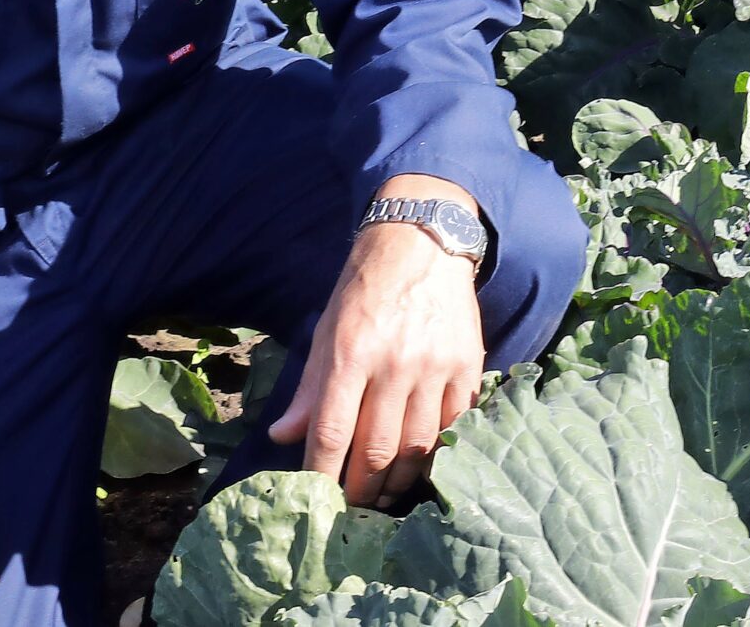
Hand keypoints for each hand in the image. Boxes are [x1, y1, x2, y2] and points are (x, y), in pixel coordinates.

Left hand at [268, 176, 485, 506]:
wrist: (423, 242)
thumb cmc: (365, 287)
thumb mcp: (327, 330)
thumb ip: (310, 389)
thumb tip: (281, 438)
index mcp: (351, 353)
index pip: (333, 431)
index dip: (322, 473)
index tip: (316, 499)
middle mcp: (395, 363)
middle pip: (377, 449)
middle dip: (361, 488)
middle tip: (353, 506)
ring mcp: (436, 366)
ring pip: (417, 446)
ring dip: (398, 480)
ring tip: (385, 494)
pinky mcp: (467, 365)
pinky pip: (454, 425)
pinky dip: (437, 452)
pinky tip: (422, 464)